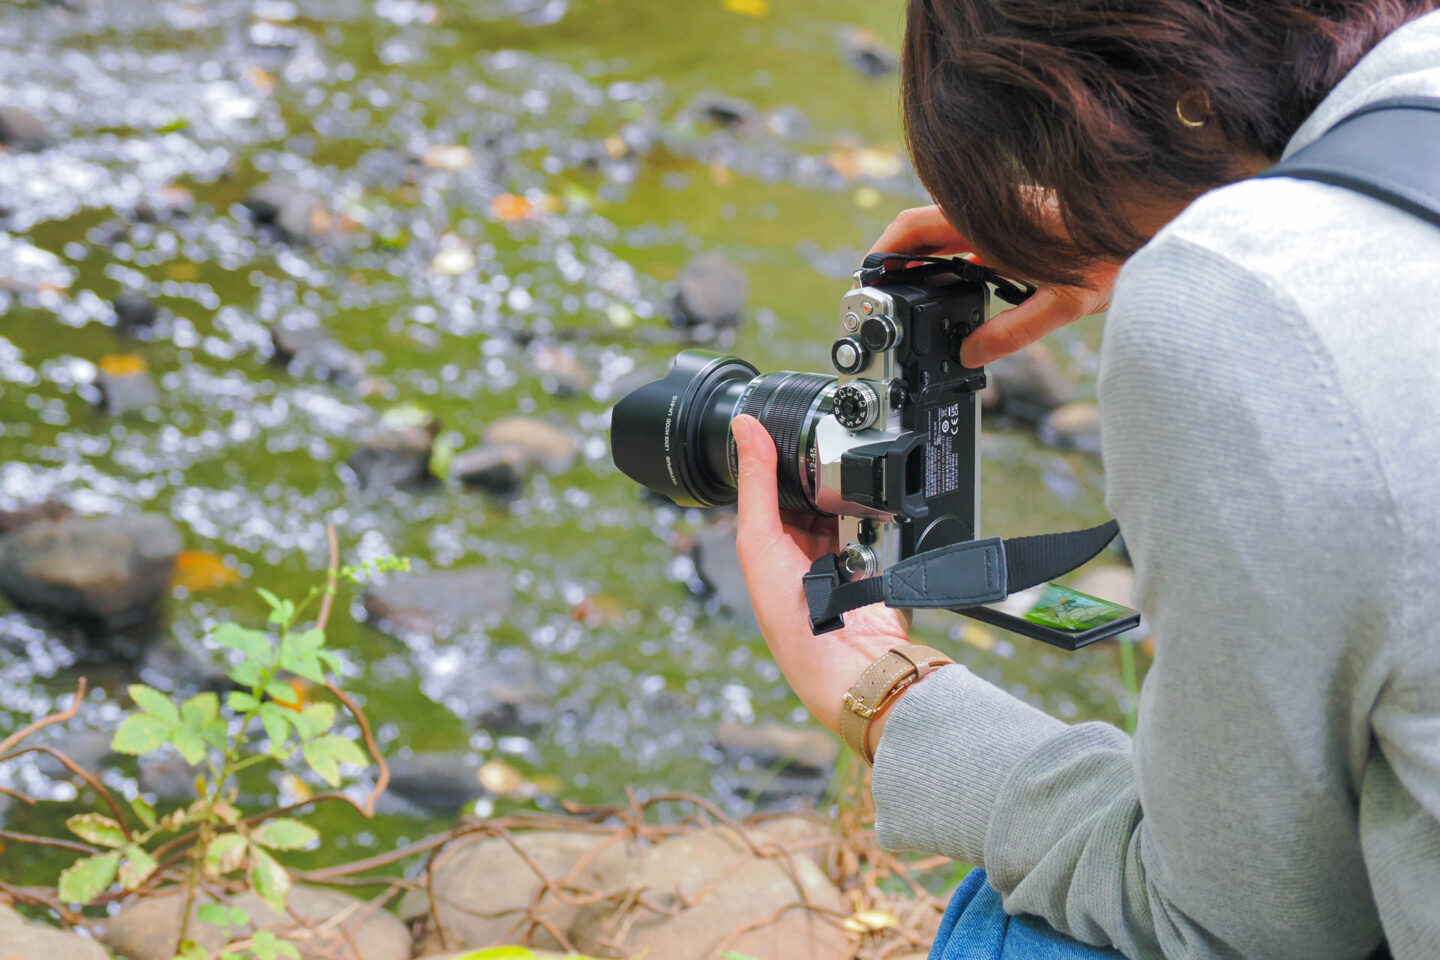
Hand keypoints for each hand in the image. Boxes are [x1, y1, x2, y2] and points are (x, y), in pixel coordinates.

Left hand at [731, 414, 910, 734]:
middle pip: (821, 488)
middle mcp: (811, 544)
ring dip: (855, 497)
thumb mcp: (758, 540)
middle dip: (825, 475)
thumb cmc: (790, 618)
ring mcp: (850, 549)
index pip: (780, 483)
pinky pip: (887, 518)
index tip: (791, 425)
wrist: (848, 662)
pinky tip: (873, 523)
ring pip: (855, 499)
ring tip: (846, 506)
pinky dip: (883, 516)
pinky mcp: (884, 554)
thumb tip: (744, 426)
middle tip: (826, 462)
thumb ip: (755, 483)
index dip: (785, 457)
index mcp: (775, 540)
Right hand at [869, 204, 1119, 367]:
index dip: (885, 249)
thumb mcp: (1062, 303)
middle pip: (923, 228)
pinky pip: (970, 237)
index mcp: (988, 224)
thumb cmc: (1111, 252)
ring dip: (922, 257)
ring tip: (910, 292)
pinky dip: (951, 257)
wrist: (1150, 222)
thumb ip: (1012, 331)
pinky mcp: (1018, 227)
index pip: (915, 226)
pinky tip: (958, 284)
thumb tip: (970, 355)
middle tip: (881, 290)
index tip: (868, 274)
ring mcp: (1004, 219)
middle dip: (896, 257)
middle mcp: (991, 215)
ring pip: (946, 232)